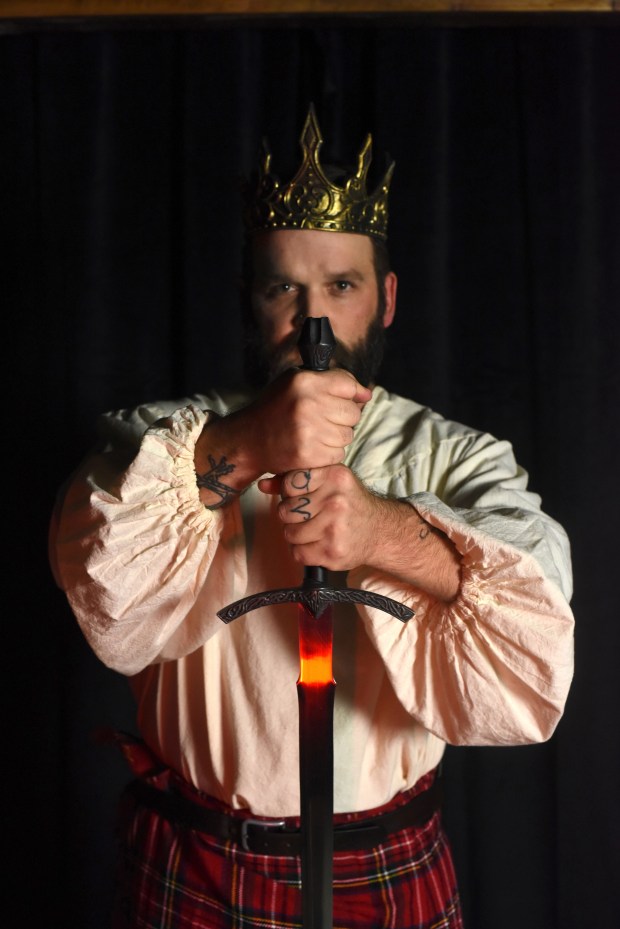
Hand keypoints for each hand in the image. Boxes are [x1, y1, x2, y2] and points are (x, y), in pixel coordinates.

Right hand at [247, 368, 371, 475]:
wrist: (249, 439)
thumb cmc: (277, 407)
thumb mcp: (297, 382)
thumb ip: (333, 382)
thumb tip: (367, 394)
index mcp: (304, 381)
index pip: (348, 385)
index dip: (350, 394)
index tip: (343, 399)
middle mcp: (306, 404)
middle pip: (353, 413)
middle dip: (343, 417)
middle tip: (323, 418)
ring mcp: (307, 432)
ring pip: (348, 435)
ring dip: (336, 436)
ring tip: (315, 433)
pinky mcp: (308, 455)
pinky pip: (338, 454)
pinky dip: (329, 452)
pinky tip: (312, 446)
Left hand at [258, 464, 381, 571]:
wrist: (379, 531)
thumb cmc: (349, 503)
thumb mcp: (328, 481)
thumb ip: (294, 480)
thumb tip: (262, 485)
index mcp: (334, 477)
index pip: (289, 484)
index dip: (290, 494)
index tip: (303, 497)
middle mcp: (335, 501)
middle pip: (286, 511)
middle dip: (292, 516)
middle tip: (309, 516)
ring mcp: (334, 528)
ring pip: (289, 534)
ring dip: (297, 535)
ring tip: (314, 530)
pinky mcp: (332, 552)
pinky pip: (298, 553)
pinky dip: (303, 551)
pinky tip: (318, 544)